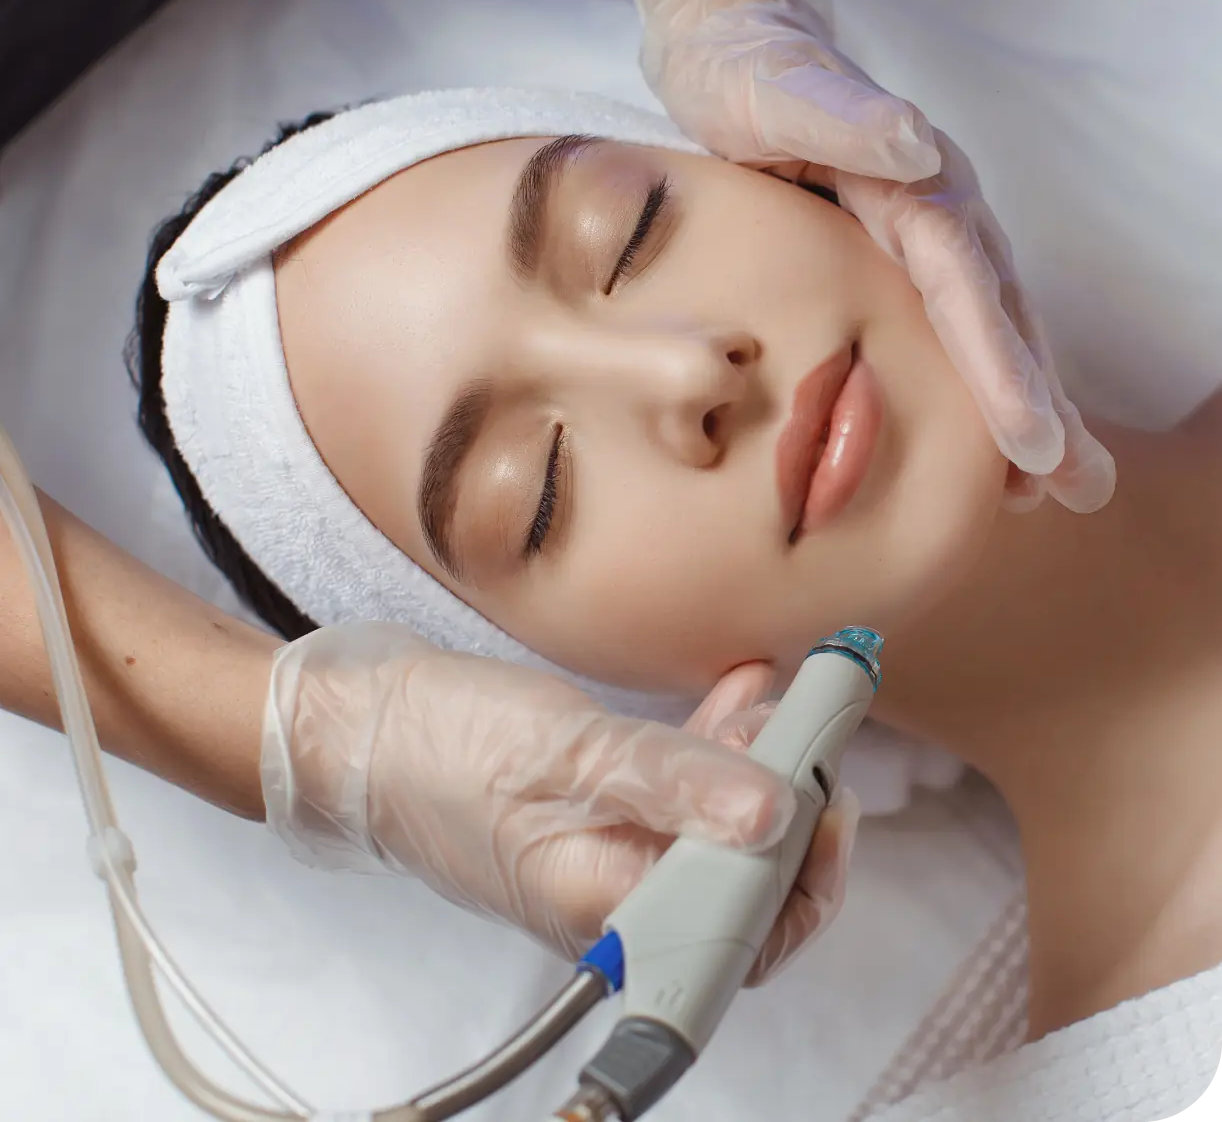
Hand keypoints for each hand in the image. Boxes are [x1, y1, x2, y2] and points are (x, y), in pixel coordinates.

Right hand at [260, 624, 852, 973]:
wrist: (358, 729)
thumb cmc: (441, 746)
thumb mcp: (563, 750)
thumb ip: (670, 781)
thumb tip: (777, 815)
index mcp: (608, 910)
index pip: (743, 929)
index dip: (805, 864)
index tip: (826, 779)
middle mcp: (619, 900)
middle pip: (745, 883)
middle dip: (792, 806)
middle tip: (813, 726)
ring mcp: (611, 857)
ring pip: (719, 833)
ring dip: (760, 769)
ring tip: (775, 701)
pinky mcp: (600, 815)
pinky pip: (680, 795)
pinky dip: (716, 747)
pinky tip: (736, 693)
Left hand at [636, 0, 1114, 512]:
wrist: (728, 46)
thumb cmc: (745, 71)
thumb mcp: (777, 90)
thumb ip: (841, 115)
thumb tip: (915, 147)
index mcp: (913, 186)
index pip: (966, 287)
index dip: (1000, 367)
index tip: (1032, 440)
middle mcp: (934, 214)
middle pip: (998, 317)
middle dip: (1038, 404)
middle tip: (1078, 487)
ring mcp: (920, 237)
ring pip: (985, 328)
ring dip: (1021, 405)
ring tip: (1053, 488)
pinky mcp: (894, 256)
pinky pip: (947, 327)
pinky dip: (973, 384)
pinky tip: (980, 439)